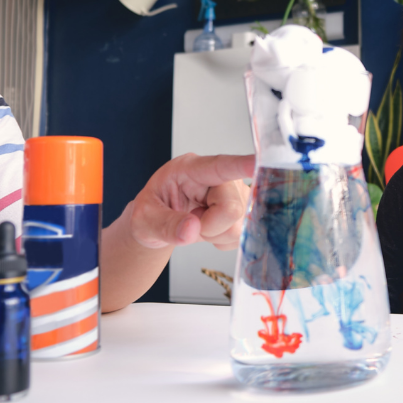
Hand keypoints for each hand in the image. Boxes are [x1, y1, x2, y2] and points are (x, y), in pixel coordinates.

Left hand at [126, 152, 254, 249]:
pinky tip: (208, 229)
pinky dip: (221, 240)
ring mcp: (235, 194)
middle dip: (209, 227)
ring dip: (214, 234)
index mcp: (191, 169)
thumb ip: (164, 224)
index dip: (241, 165)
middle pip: (232, 208)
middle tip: (188, 223)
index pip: (220, 165)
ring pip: (239, 226)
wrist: (159, 223)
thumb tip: (191, 230)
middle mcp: (220, 178)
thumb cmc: (151, 212)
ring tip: (197, 223)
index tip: (258, 162)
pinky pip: (241, 236)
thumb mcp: (144, 219)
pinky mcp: (244, 211)